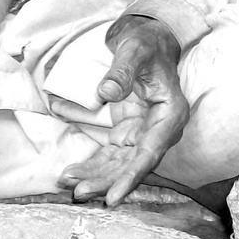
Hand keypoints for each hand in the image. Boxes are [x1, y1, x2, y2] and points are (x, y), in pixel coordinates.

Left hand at [55, 16, 188, 205]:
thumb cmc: (145, 44)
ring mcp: (142, 133)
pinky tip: (72, 172)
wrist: (146, 41)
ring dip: (96, 177)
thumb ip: (122, 70)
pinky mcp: (128, 133)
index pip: (150, 153)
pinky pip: (110, 156)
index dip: (131, 177)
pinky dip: (92, 165)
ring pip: (120, 165)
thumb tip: (106, 91)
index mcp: (170, 114)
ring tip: (68, 182)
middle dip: (106, 181)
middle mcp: (159, 130)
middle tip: (78, 192)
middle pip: (132, 165)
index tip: (113, 197)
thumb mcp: (135, 49)